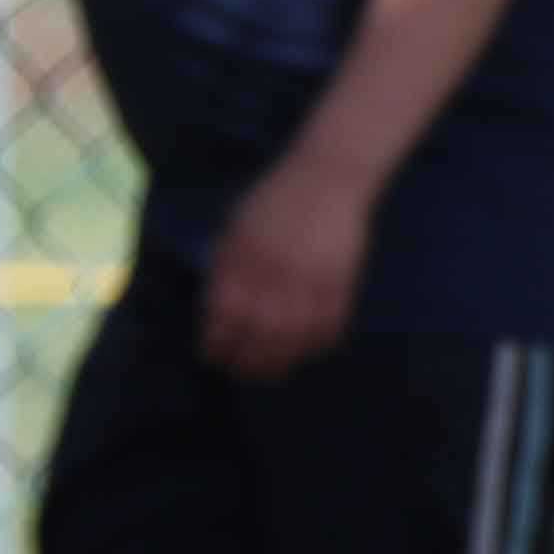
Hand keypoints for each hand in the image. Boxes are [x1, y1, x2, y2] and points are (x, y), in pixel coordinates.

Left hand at [199, 162, 376, 378]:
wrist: (328, 179)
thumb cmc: (276, 199)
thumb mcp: (238, 226)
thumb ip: (227, 265)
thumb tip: (217, 306)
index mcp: (243, 260)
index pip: (224, 314)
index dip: (217, 341)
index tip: (212, 356)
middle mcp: (274, 277)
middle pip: (258, 335)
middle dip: (246, 361)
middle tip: (240, 374)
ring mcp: (310, 284)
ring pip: (293, 338)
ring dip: (280, 362)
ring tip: (271, 374)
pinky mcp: (341, 286)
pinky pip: (329, 327)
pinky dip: (318, 345)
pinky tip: (308, 353)